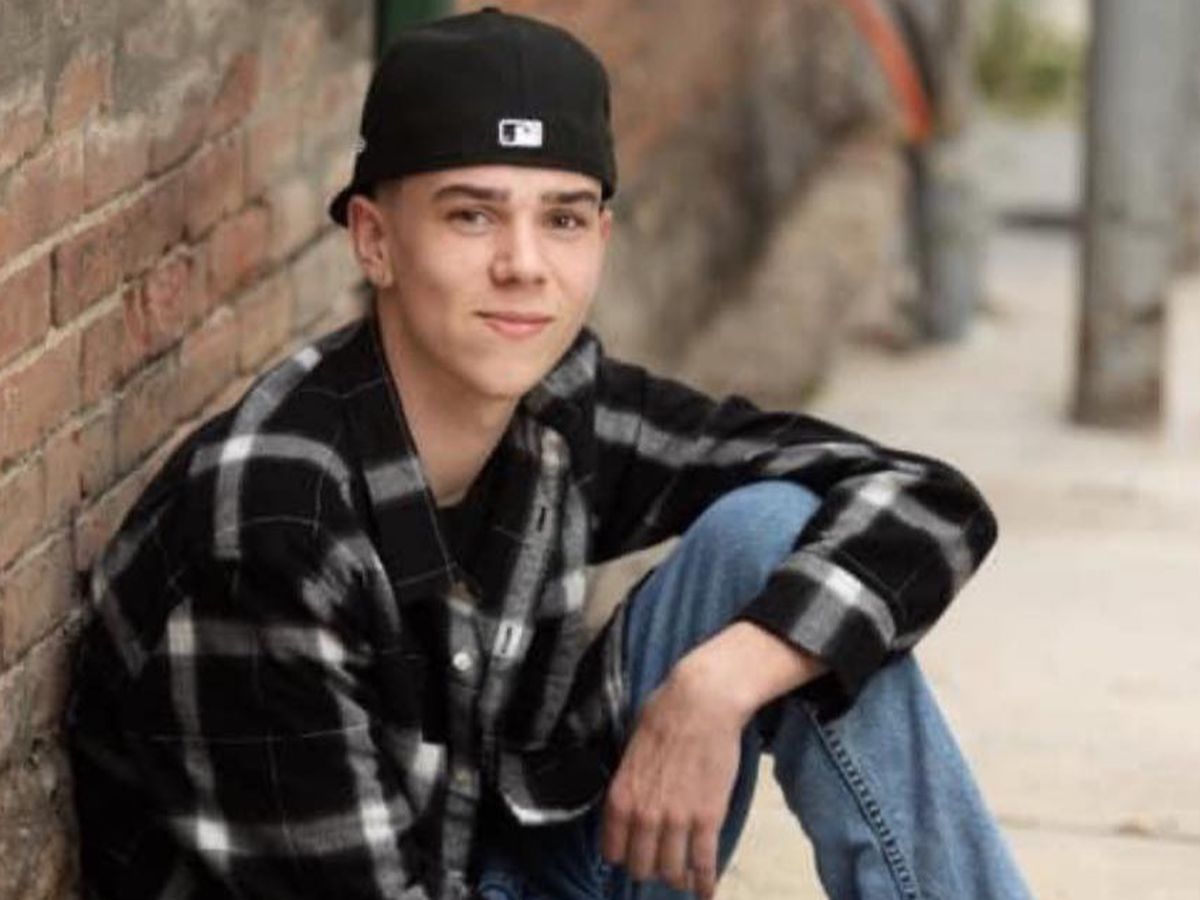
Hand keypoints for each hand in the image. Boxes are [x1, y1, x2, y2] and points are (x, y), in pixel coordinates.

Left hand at [600, 654, 750, 897]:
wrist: (702, 702)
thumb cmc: (664, 715)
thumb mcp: (631, 750)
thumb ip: (629, 783)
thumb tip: (632, 799)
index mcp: (620, 797)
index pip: (612, 851)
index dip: (623, 855)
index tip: (632, 854)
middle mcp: (644, 815)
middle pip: (641, 867)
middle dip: (649, 869)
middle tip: (659, 862)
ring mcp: (677, 820)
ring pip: (672, 871)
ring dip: (677, 877)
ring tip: (683, 876)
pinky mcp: (708, 818)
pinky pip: (704, 863)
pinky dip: (705, 882)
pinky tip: (706, 892)